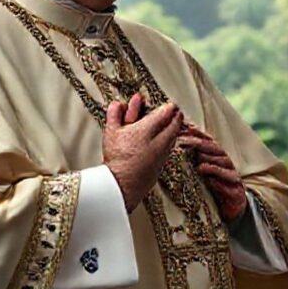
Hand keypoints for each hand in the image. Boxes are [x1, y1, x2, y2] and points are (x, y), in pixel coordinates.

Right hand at [103, 94, 183, 212]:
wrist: (121, 185)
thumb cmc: (116, 157)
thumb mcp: (111, 131)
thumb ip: (115, 114)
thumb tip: (118, 103)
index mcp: (148, 128)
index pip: (168, 111)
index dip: (168, 106)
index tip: (168, 105)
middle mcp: (160, 140)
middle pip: (176, 123)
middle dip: (175, 116)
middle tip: (174, 112)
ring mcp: (163, 153)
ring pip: (175, 136)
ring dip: (174, 129)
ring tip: (170, 125)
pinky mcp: (162, 164)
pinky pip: (171, 148)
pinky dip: (170, 142)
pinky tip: (163, 141)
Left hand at [178, 127, 246, 222]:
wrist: (232, 206)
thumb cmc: (213, 186)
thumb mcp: (202, 171)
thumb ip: (193, 158)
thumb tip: (174, 143)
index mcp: (217, 155)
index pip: (208, 141)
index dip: (198, 134)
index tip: (185, 128)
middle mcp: (226, 163)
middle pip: (215, 150)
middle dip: (201, 145)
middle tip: (187, 142)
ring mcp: (233, 176)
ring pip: (223, 165)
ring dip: (211, 163)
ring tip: (199, 163)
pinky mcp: (237, 192)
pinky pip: (229, 186)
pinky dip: (220, 183)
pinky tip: (211, 181)